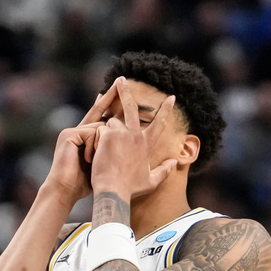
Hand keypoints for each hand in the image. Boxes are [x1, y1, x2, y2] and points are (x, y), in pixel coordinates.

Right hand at [41, 79, 119, 204]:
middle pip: (98, 112)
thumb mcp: (103, 165)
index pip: (100, 118)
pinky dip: (94, 147)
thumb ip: (112, 153)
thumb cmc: (84, 183)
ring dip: (101, 146)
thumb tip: (129, 147)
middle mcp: (78, 131)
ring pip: (99, 128)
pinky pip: (92, 133)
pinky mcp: (69, 134)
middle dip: (109, 97)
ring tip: (91, 161)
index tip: (115, 91)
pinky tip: (88, 158)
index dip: (107, 105)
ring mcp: (72, 131)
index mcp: (86, 138)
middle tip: (121, 81)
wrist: (66, 191)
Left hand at [90, 77, 178, 198]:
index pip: (160, 123)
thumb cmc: (131, 189)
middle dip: (127, 92)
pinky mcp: (108, 134)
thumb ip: (164, 170)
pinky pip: (100, 130)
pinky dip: (97, 139)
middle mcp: (136, 135)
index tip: (171, 98)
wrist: (114, 191)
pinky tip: (95, 152)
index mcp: (147, 144)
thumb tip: (175, 162)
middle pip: (132, 108)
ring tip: (103, 148)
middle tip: (122, 80)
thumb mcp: (151, 181)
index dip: (166, 109)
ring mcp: (121, 132)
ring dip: (107, 130)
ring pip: (111, 122)